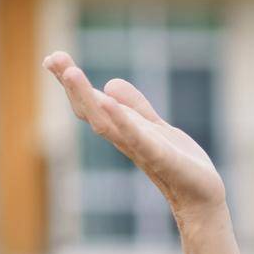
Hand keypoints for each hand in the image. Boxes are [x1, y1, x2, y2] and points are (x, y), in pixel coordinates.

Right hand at [42, 50, 226, 219]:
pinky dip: (121, 121)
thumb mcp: (155, 127)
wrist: (202, 196)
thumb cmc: (178, 164)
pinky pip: (137, 139)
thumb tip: (110, 82)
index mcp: (124, 130)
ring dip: (86, 98)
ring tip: (71, 72)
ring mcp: (140, 148)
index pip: (92, 104)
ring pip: (105, 123)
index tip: (52, 59)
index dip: (72, 84)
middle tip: (53, 58)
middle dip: (72, 86)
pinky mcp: (160, 157)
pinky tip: (108, 102)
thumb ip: (135, 107)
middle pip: (91, 111)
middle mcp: (125, 139)